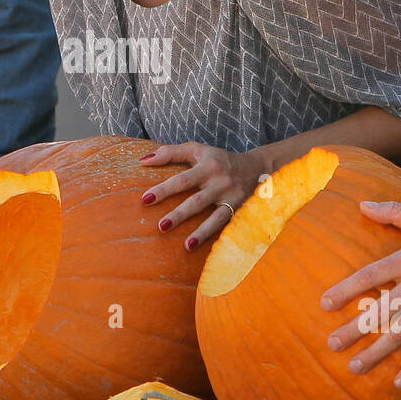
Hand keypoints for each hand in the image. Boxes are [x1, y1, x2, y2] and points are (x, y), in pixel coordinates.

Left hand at [138, 142, 268, 250]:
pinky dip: (218, 236)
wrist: (258, 167)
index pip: (182, 179)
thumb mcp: (197, 150)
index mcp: (208, 166)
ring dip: (201, 232)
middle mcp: (221, 182)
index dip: (164, 189)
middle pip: (197, 201)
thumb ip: (170, 153)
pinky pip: (228, 225)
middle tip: (161, 226)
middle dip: (179, 214)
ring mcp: (232, 197)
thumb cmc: (219, 159)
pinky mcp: (241, 210)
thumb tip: (143, 161)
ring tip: (186, 245)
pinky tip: (208, 249)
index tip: (145, 199)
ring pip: (215, 217)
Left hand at [319, 200, 400, 387]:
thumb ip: (393, 211)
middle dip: (354, 329)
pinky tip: (399, 382)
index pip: (370, 276)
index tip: (325, 304)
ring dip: (377, 352)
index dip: (346, 290)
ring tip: (355, 367)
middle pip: (380, 310)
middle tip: (332, 344)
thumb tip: (362, 204)